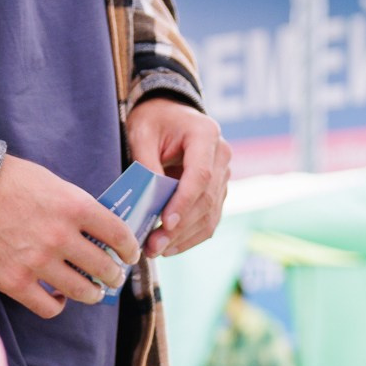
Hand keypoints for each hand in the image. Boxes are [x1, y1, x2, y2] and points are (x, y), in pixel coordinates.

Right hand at [0, 154, 137, 319]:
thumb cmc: (6, 182)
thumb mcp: (51, 183)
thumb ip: (76, 208)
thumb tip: (100, 233)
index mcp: (74, 206)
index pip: (119, 234)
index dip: (130, 248)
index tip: (130, 254)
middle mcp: (59, 236)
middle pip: (105, 267)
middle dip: (114, 275)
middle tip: (112, 276)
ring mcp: (37, 261)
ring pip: (83, 291)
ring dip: (93, 293)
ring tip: (92, 292)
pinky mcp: (14, 281)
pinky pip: (49, 307)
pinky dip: (58, 305)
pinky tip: (58, 298)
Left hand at [125, 98, 229, 256]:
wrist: (169, 114)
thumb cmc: (154, 120)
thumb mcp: (142, 133)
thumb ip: (146, 163)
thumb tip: (150, 200)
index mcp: (205, 134)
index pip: (200, 175)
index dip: (184, 202)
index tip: (166, 222)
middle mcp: (221, 155)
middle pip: (206, 199)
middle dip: (180, 227)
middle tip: (154, 245)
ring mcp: (223, 175)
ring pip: (210, 215)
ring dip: (184, 237)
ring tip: (157, 250)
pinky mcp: (218, 191)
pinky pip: (209, 219)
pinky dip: (190, 237)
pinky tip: (170, 247)